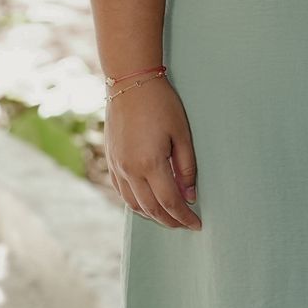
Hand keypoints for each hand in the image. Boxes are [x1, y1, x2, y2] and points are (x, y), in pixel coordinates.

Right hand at [106, 73, 201, 229]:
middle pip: (151, 208)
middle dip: (170, 221)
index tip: (197, 224)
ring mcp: (117, 167)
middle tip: (185, 224)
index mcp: (150, 164)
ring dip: (152, 215)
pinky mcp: (111, 161)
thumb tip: (190, 195)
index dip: (184, 217)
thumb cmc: (161, 104)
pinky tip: (147, 203)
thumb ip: (186, 167)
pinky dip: (135, 204)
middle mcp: (129, 170)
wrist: (129, 83)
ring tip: (169, 217)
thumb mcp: (182, 133)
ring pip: (134, 204)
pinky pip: (122, 192)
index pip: (170, 202)